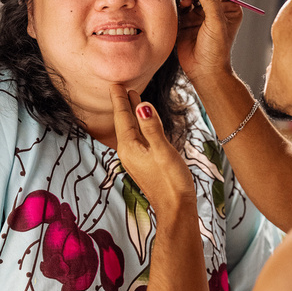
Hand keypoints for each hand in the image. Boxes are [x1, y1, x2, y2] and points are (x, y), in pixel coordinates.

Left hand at [110, 85, 196, 215]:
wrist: (175, 208)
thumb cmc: (171, 181)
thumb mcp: (163, 151)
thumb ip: (152, 127)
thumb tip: (141, 106)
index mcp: (130, 146)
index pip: (123, 116)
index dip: (120, 98)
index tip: (116, 82)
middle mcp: (128, 152)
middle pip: (124, 121)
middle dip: (123, 103)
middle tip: (120, 85)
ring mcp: (136, 158)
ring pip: (131, 129)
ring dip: (131, 113)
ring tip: (131, 97)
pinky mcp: (144, 163)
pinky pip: (138, 137)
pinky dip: (139, 125)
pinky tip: (144, 122)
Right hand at [176, 0, 242, 84]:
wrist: (203, 70)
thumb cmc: (216, 50)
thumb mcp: (216, 24)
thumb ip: (210, 2)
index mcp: (229, 8)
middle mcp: (215, 9)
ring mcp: (201, 15)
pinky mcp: (188, 21)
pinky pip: (183, 6)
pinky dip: (181, 3)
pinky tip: (182, 7)